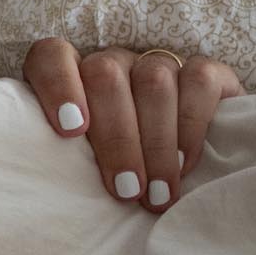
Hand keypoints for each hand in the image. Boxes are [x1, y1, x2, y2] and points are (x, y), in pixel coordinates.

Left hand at [20, 39, 244, 213]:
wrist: (188, 165)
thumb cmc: (116, 172)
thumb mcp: (83, 166)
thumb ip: (65, 164)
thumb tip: (48, 197)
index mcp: (74, 77)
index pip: (52, 57)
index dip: (57, 86)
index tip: (69, 132)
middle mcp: (113, 65)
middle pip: (105, 77)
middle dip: (116, 138)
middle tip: (126, 191)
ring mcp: (157, 64)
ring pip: (153, 80)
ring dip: (155, 142)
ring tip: (157, 193)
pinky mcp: (206, 72)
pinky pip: (199, 80)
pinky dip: (192, 124)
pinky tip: (185, 164)